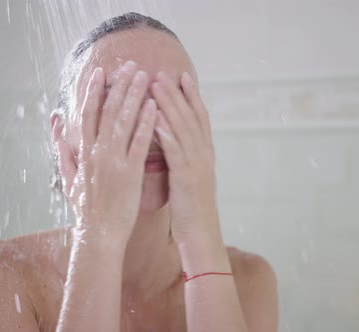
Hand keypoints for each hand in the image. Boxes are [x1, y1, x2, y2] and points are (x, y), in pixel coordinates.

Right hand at [52, 61, 156, 241]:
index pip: (87, 114)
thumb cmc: (85, 208)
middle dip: (119, 86)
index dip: (94, 91)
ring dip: (134, 96)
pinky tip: (154, 107)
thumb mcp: (67, 177)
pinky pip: (139, 143)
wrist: (98, 234)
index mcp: (83, 152)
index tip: (101, 72)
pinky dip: (146, 123)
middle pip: (108, 111)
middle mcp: (97, 152)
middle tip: (130, 65)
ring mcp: (113, 161)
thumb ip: (61, 149)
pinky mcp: (130, 173)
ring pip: (124, 122)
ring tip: (145, 77)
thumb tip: (55, 124)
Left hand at [151, 71, 221, 244]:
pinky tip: (153, 116)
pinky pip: (175, 148)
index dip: (192, 95)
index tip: (182, 75)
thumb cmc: (191, 208)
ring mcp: (197, 164)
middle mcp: (204, 154)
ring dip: (169, 104)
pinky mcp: (186, 176)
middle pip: (191, 116)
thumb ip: (184, 157)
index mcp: (205, 153)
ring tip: (155, 84)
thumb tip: (173, 142)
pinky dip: (165, 130)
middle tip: (163, 72)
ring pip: (183, 127)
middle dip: (176, 93)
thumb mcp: (190, 177)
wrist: (201, 233)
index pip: (199, 117)